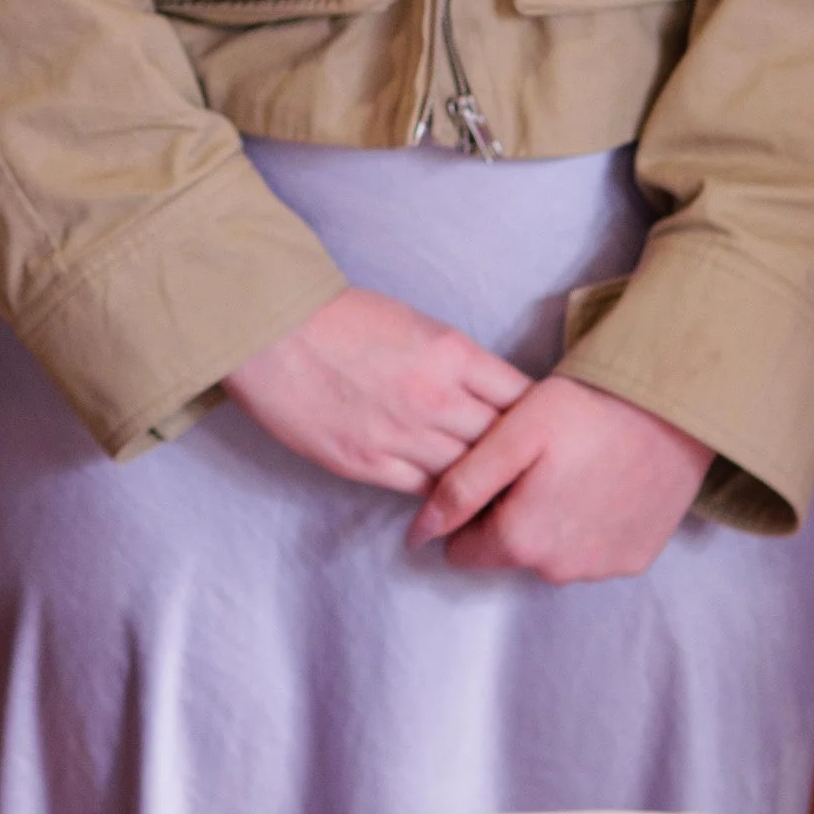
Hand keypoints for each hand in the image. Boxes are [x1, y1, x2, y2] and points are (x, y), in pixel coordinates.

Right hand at [223, 285, 526, 493]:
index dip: (536, 418)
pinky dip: (441, 495)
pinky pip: (423, 491)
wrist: (270, 330)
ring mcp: (401, 435)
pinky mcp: (366, 463)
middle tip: (531, 473)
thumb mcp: (415, 322)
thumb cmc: (338, 317)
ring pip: (466, 474)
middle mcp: (435, 398)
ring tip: (498, 494)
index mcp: (452, 353)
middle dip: (517, 457)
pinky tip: (450, 497)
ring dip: (481, 483)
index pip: (521, 397)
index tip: (542, 429)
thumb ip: (455, 361)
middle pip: (501, 442)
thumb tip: (486, 395)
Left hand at [413, 373, 712, 579]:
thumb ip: (461, 487)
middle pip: (507, 553)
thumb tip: (418, 535)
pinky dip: (589, 526)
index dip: (470, 511)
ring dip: (550, 523)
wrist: (673, 412)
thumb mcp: (512, 435)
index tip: (494, 475)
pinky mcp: (635, 560)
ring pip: (549, 555)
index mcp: (521, 541)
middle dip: (509, 517)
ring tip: (571, 470)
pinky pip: (592, 552)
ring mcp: (601, 569)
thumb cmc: (587, 412)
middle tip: (536, 465)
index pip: (463, 551)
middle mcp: (559, 570)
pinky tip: (601, 485)